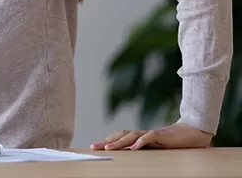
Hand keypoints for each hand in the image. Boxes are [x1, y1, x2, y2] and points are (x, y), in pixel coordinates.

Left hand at [91, 122, 212, 149]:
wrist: (193, 133)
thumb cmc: (173, 142)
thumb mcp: (155, 149)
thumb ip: (143, 150)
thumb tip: (129, 155)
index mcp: (140, 137)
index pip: (120, 137)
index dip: (108, 140)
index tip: (95, 146)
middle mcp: (143, 134)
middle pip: (121, 135)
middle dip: (107, 141)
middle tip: (94, 147)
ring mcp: (152, 133)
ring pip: (132, 136)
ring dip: (119, 142)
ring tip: (108, 148)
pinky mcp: (162, 135)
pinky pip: (150, 137)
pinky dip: (141, 142)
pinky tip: (134, 148)